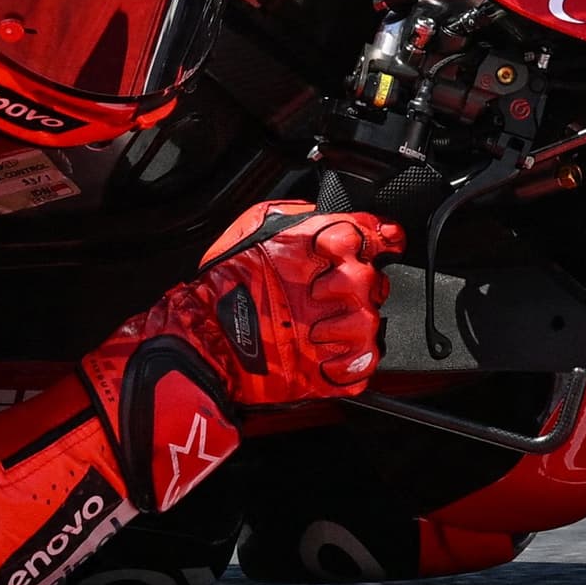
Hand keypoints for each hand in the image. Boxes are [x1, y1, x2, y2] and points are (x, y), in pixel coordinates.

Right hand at [174, 200, 398, 403]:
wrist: (202, 341)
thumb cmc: (222, 284)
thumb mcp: (255, 225)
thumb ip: (300, 217)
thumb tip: (323, 215)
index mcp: (320, 248)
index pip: (371, 234)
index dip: (379, 236)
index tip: (382, 241)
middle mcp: (335, 288)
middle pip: (374, 278)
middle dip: (356, 282)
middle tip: (323, 290)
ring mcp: (335, 332)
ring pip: (371, 322)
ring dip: (352, 322)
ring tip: (319, 324)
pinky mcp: (328, 369)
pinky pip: (363, 364)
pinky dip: (352, 359)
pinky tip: (328, 352)